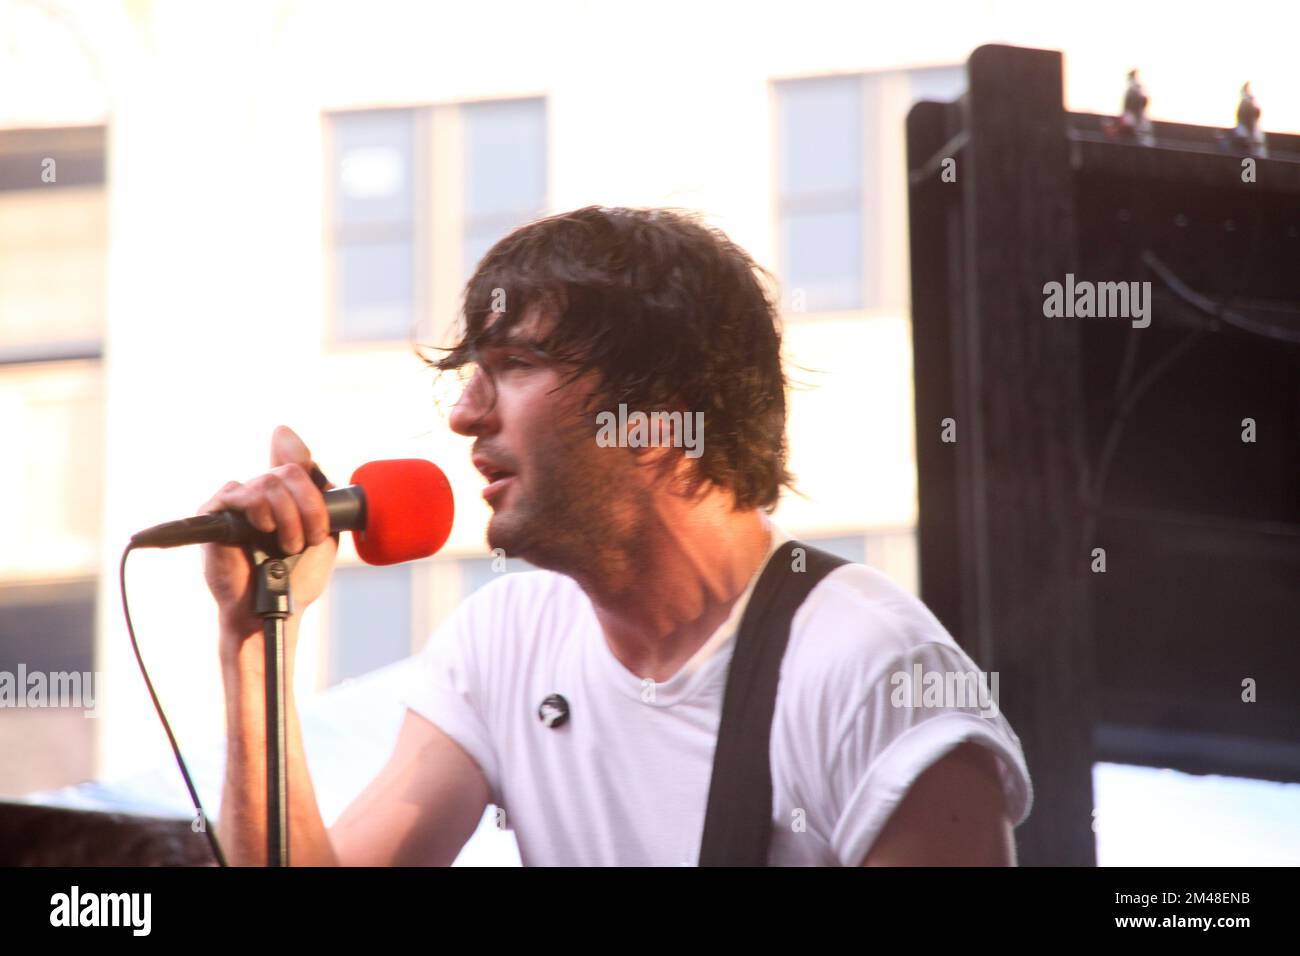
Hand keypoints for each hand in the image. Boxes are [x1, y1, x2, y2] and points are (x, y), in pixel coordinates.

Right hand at [201, 426, 339, 650]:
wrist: (273, 607)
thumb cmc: (297, 576)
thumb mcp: (324, 535)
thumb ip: (324, 502)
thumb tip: (320, 471)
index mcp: (287, 496)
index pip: (293, 459)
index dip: (297, 451)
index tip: (299, 452)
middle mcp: (262, 494)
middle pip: (289, 470)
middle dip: (310, 505)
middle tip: (312, 537)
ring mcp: (238, 502)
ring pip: (269, 482)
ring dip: (289, 516)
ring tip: (289, 546)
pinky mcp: (216, 513)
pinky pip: (238, 492)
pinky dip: (260, 509)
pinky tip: (265, 529)